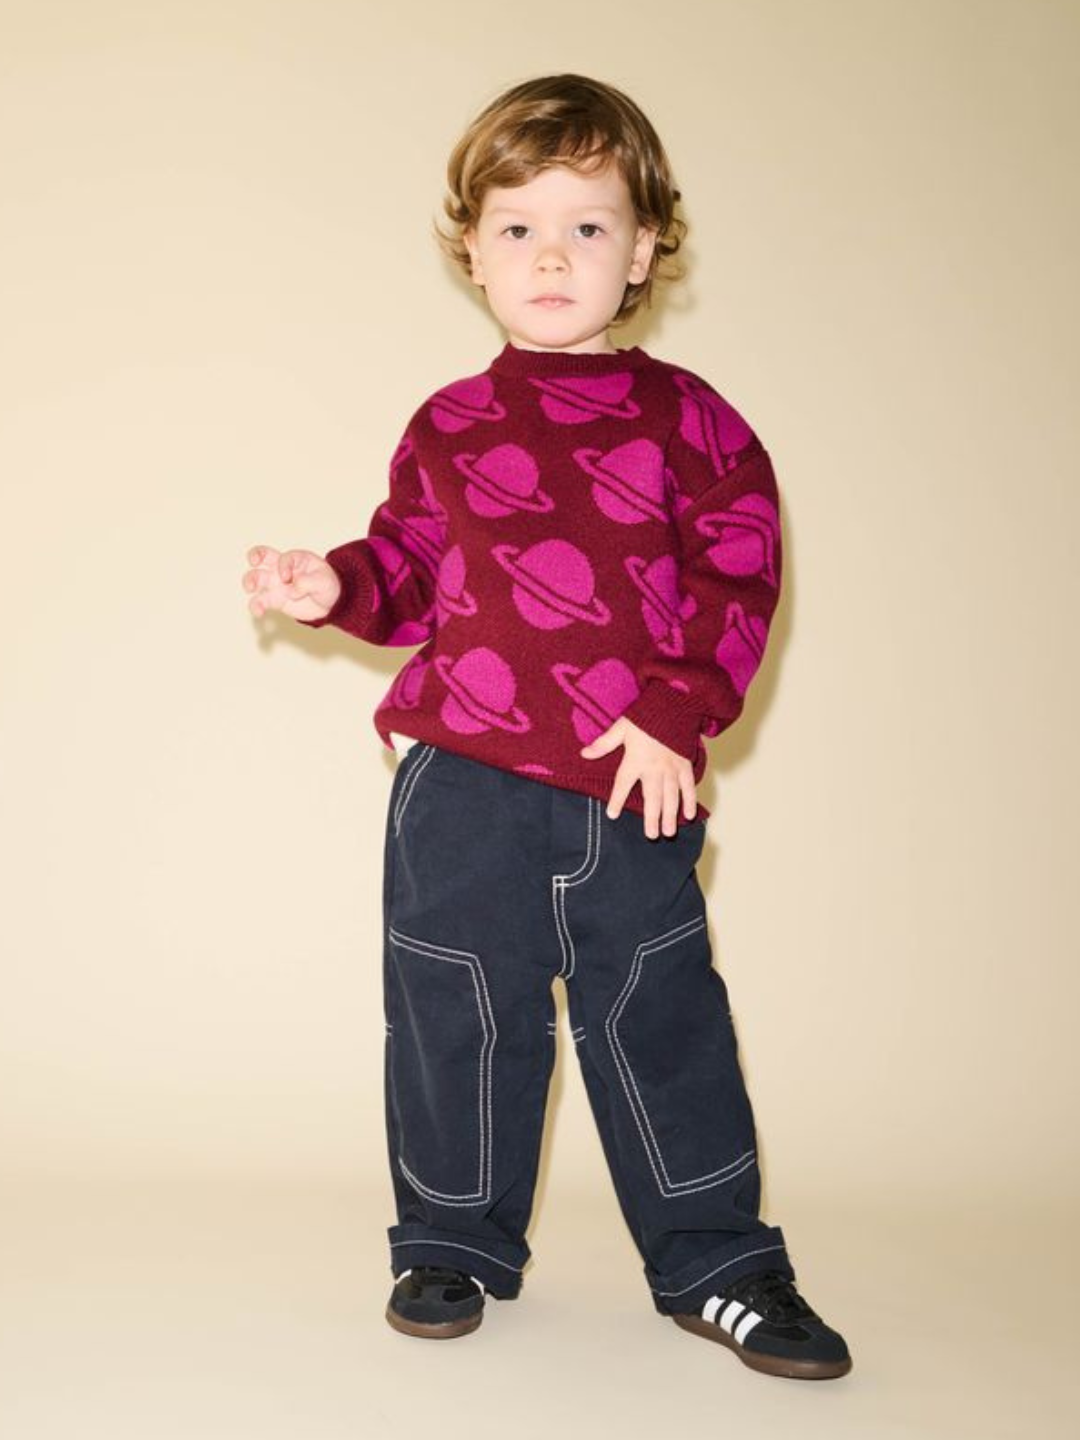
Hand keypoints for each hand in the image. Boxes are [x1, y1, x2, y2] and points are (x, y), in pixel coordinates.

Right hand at [242, 546, 340, 621]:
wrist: (332, 604)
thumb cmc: (328, 585)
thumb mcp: (324, 581)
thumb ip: (307, 582)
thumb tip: (290, 591)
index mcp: (296, 559)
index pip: (283, 558)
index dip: (282, 566)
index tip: (288, 578)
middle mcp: (282, 568)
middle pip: (262, 556)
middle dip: (254, 556)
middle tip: (254, 563)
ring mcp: (277, 584)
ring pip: (256, 578)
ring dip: (249, 582)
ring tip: (251, 590)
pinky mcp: (275, 600)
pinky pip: (260, 601)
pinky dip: (256, 607)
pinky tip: (259, 613)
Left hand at [580, 717, 696, 838]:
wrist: (673, 705)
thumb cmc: (645, 717)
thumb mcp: (621, 727)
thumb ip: (604, 743)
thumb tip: (584, 753)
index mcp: (635, 760)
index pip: (623, 784)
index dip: (617, 799)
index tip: (613, 814)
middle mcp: (654, 768)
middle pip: (652, 797)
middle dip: (652, 818)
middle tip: (652, 836)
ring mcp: (671, 768)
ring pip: (671, 796)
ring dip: (671, 815)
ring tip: (669, 832)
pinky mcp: (685, 765)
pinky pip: (688, 786)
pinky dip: (690, 800)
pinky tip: (689, 815)